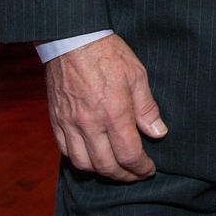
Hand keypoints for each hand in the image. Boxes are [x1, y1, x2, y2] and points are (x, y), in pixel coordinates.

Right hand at [44, 33, 166, 181]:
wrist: (72, 39)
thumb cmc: (108, 53)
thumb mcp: (137, 75)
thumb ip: (147, 108)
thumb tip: (158, 133)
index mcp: (114, 112)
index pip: (129, 155)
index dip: (141, 168)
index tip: (149, 170)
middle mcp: (90, 123)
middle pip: (107, 166)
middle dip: (124, 176)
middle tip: (136, 174)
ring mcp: (70, 123)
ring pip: (83, 164)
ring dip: (101, 172)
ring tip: (115, 168)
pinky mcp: (56, 120)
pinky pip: (65, 151)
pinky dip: (79, 160)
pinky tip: (91, 156)